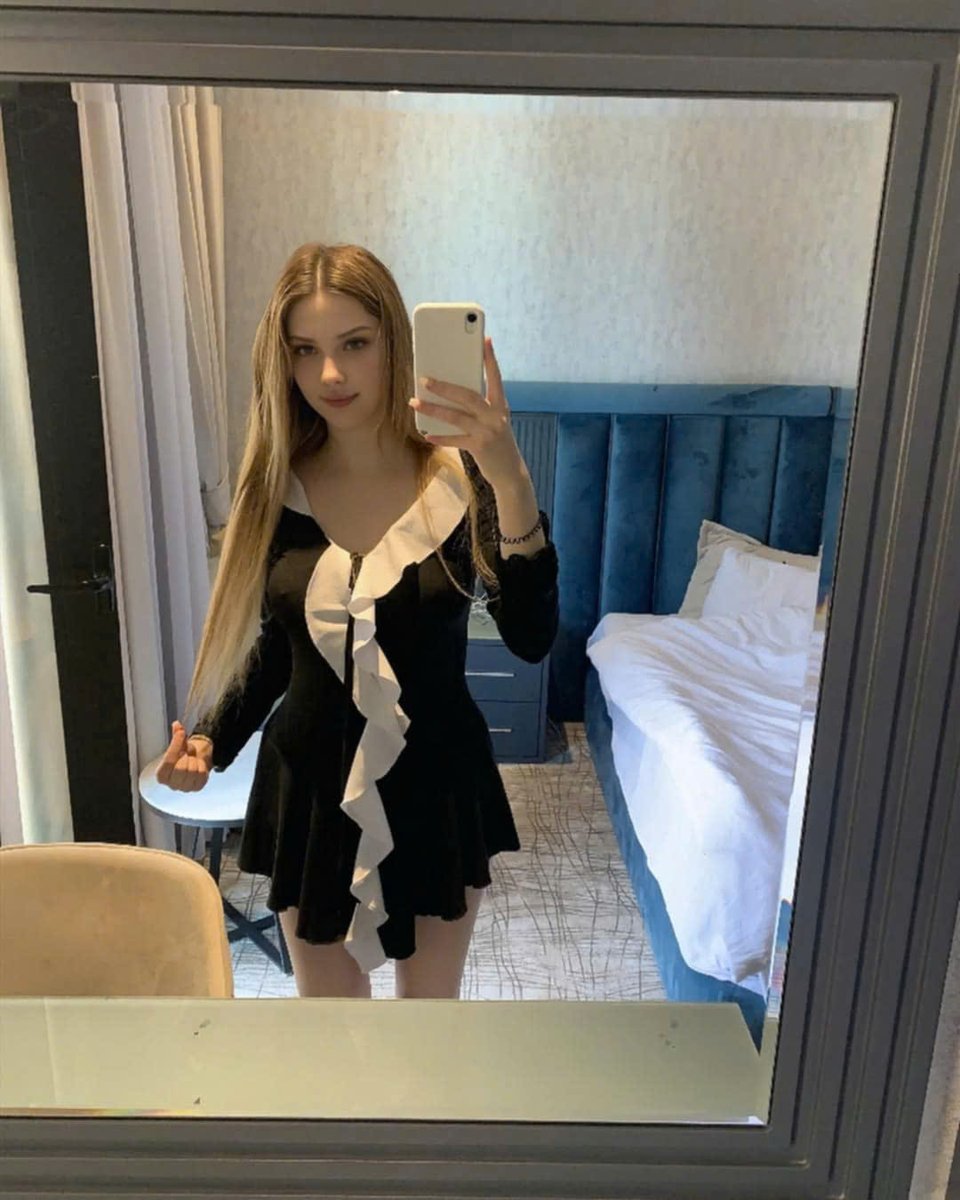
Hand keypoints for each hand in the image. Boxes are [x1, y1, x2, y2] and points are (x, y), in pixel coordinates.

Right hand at [155, 721, 212, 791]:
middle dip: (186, 757)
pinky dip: (202, 766)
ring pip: (192, 771)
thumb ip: (177, 735)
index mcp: (161, 775)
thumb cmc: (182, 756)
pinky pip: (202, 774)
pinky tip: (198, 765)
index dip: (175, 745)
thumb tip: (177, 725)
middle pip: (180, 768)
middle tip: (186, 754)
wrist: (194, 764)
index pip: (168, 761)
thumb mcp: (179, 745)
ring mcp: (184, 788)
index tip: (181, 733)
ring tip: (192, 760)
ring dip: (194, 761)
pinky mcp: (196, 787)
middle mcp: (171, 785)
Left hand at [409, 336, 525, 490]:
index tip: (485, 340)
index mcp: (500, 405)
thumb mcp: (495, 421)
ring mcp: (487, 432)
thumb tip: (452, 391)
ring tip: (415, 402)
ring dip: (434, 409)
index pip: (496, 377)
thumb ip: (480, 407)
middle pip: (468, 395)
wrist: (510, 472)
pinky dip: (439, 437)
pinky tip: (426, 433)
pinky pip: (454, 439)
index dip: (491, 359)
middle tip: (425, 379)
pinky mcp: (479, 447)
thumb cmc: (498, 442)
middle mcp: (495, 416)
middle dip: (445, 387)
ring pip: (456, 416)